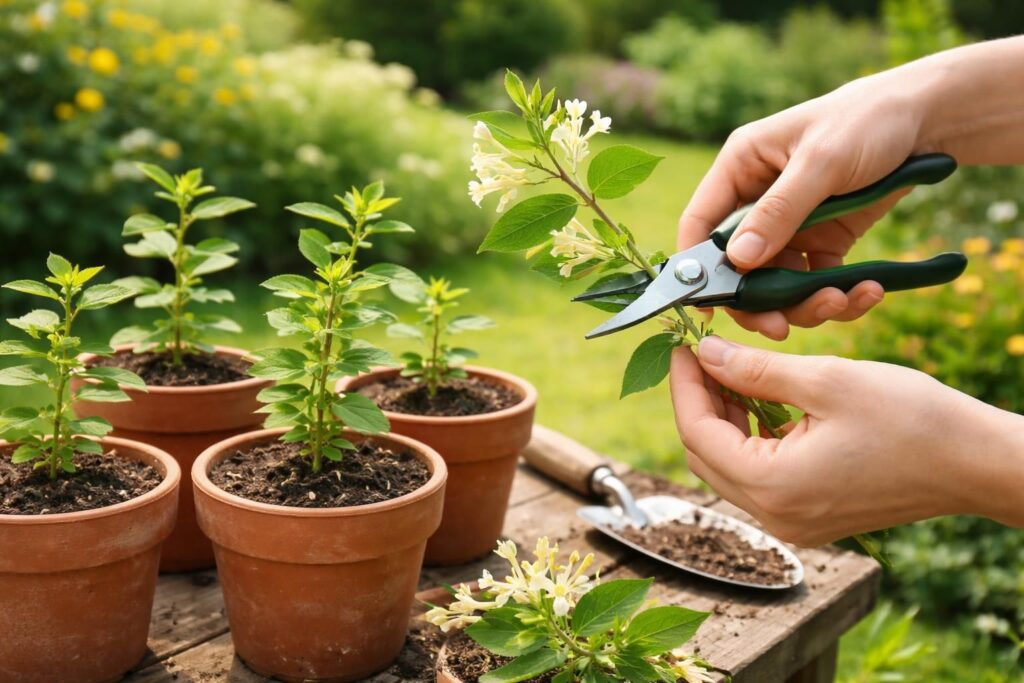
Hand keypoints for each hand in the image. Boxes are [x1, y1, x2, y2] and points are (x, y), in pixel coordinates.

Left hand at [670, 336, 1023, 544]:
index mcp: (772, 487)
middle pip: (704, 453)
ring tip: (734, 369)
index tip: (684, 345)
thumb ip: (755, 371)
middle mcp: (775, 516)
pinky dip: (751, 436)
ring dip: (724, 417)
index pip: (696, 433)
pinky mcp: (809, 516)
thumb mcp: (826, 381)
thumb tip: (706, 355)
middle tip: (707, 352)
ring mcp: (792, 522)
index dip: (684, 384)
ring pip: (728, 465)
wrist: (977, 463)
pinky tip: (762, 399)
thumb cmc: (912, 420)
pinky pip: (758, 475)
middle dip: (699, 399)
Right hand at [677, 69, 929, 339]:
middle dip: (759, 300)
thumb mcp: (822, 161)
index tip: (710, 306)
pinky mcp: (823, 240)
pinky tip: (866, 292)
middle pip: (738, 265)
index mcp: (740, 167)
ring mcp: (789, 223)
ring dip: (804, 302)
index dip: (697, 266)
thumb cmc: (867, 120)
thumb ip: (779, 211)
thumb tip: (738, 260)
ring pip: (776, 282)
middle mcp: (756, 199)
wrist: (930, 119)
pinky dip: (837, 295)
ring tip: (841, 301)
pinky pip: (815, 281)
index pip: (700, 222)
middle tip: (780, 327)